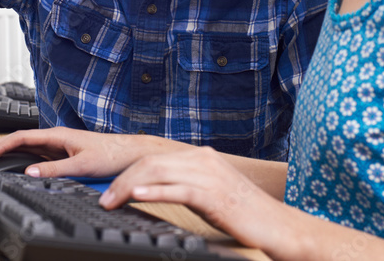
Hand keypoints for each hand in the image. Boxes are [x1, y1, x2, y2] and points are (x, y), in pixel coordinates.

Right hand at [0, 127, 185, 178]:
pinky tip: (15, 168)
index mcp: (57, 135)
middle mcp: (56, 138)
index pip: (21, 138)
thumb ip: (55, 170)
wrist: (131, 154)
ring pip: (27, 149)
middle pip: (19, 141)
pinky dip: (21, 161)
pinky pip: (37, 156)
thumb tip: (31, 173)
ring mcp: (59, 147)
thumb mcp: (82, 165)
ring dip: (8, 155)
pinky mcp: (64, 155)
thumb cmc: (112, 153)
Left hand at [98, 146, 295, 252]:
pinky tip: (137, 196)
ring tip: (111, 201)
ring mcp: (210, 175)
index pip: (154, 158)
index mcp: (201, 157)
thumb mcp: (208, 195)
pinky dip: (155, 191)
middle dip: (121, 180)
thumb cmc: (244, 215)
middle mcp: (204, 160)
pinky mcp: (215, 195)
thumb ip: (182, 187)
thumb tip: (147, 191)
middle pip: (151, 163)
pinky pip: (179, 189)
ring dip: (129, 187)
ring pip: (159, 173)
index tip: (108, 189)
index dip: (127, 173)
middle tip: (103, 200)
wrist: (280, 227)